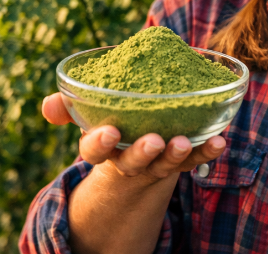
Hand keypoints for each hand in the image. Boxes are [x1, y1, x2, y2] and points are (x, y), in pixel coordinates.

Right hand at [41, 92, 225, 181]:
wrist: (138, 144)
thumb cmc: (112, 118)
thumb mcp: (90, 113)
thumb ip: (70, 107)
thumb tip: (49, 104)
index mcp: (104, 146)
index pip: (94, 150)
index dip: (99, 143)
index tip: (108, 131)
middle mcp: (130, 159)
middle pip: (132, 162)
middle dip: (141, 152)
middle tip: (153, 141)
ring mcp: (157, 161)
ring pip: (165, 162)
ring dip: (175, 153)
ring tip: (182, 141)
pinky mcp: (182, 158)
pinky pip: (195, 157)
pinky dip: (207, 151)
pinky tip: (219, 141)